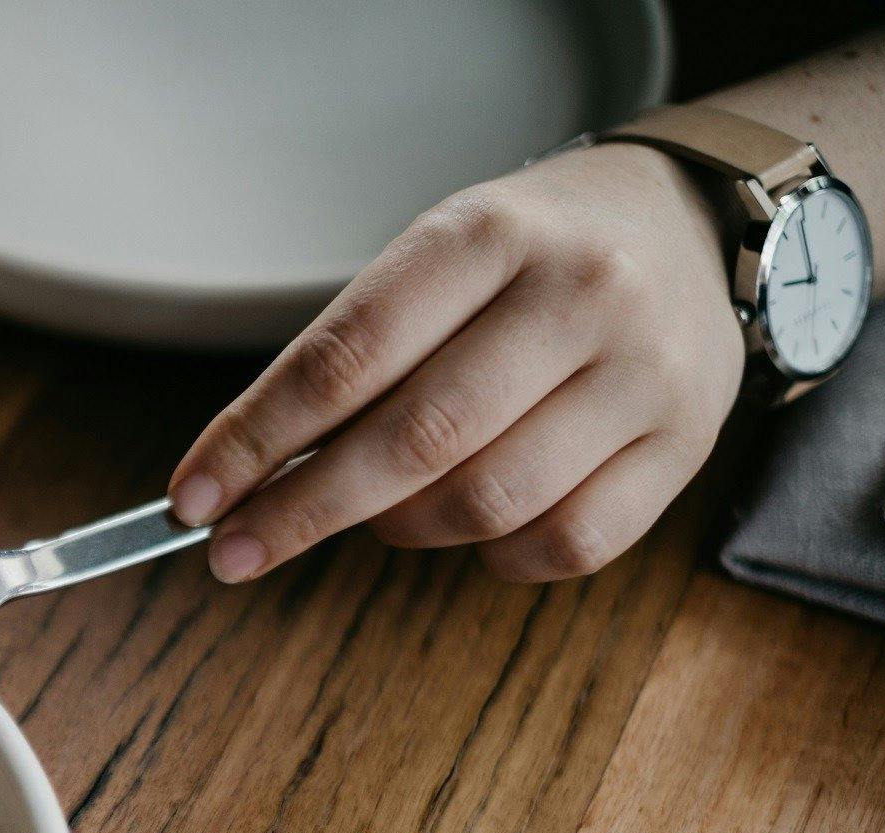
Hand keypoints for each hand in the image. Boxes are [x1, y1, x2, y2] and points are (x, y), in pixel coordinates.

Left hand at [168, 144, 745, 583]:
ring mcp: (643, 374)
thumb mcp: (440, 256)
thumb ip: (356, 356)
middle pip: (414, 442)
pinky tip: (472, 522)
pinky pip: (564, 545)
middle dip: (303, 512)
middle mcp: (577, 296)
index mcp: (489, 234)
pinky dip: (494, 555)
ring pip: (486, 504)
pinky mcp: (684, 445)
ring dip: (401, 528)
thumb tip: (250, 477)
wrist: (690, 225)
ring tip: (378, 510)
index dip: (256, 439)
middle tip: (234, 553)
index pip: (347, 357)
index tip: (194, 497)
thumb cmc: (531, 252)